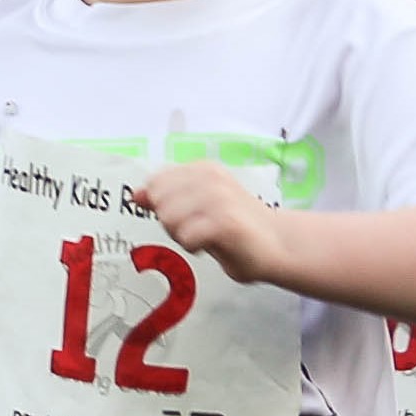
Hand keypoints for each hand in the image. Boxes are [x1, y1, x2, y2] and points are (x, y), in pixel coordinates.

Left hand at [137, 163, 287, 285]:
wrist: (279, 243)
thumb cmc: (238, 226)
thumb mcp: (198, 206)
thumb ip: (167, 198)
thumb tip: (136, 195)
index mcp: (202, 168)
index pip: (156, 184)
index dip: (164, 206)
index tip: (187, 215)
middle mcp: (210, 177)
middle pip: (159, 202)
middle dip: (170, 222)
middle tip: (196, 229)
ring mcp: (219, 197)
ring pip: (169, 219)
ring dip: (181, 235)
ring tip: (204, 237)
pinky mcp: (225, 221)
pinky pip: (187, 236)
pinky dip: (193, 246)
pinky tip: (210, 245)